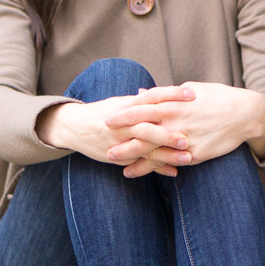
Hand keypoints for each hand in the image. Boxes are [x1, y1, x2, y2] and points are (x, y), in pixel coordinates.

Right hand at [36, 92, 191, 176]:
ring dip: (167, 154)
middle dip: (168, 133)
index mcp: (126, 105)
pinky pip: (139, 163)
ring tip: (188, 157)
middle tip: (189, 137)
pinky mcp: (117, 156)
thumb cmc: (102, 111)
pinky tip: (173, 171)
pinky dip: (156, 168)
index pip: (151, 97)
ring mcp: (118, 141)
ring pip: (144, 148)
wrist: (73, 127)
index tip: (191, 94)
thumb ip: (142, 101)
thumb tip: (165, 94)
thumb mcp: (120, 102)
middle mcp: (122, 123)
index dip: (171, 94)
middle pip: (147, 127)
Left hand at [105, 82, 264, 174]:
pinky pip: (169, 162)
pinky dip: (152, 167)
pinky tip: (137, 171)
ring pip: (154, 149)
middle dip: (122, 136)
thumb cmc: (216, 98)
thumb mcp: (190, 90)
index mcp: (175, 102)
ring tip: (114, 161)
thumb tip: (141, 93)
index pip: (144, 107)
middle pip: (144, 129)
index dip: (125, 114)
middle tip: (103, 142)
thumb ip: (164, 94)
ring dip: (132, 155)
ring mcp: (185, 138)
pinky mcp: (195, 153)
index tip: (108, 119)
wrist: (245, 114)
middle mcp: (178, 120)